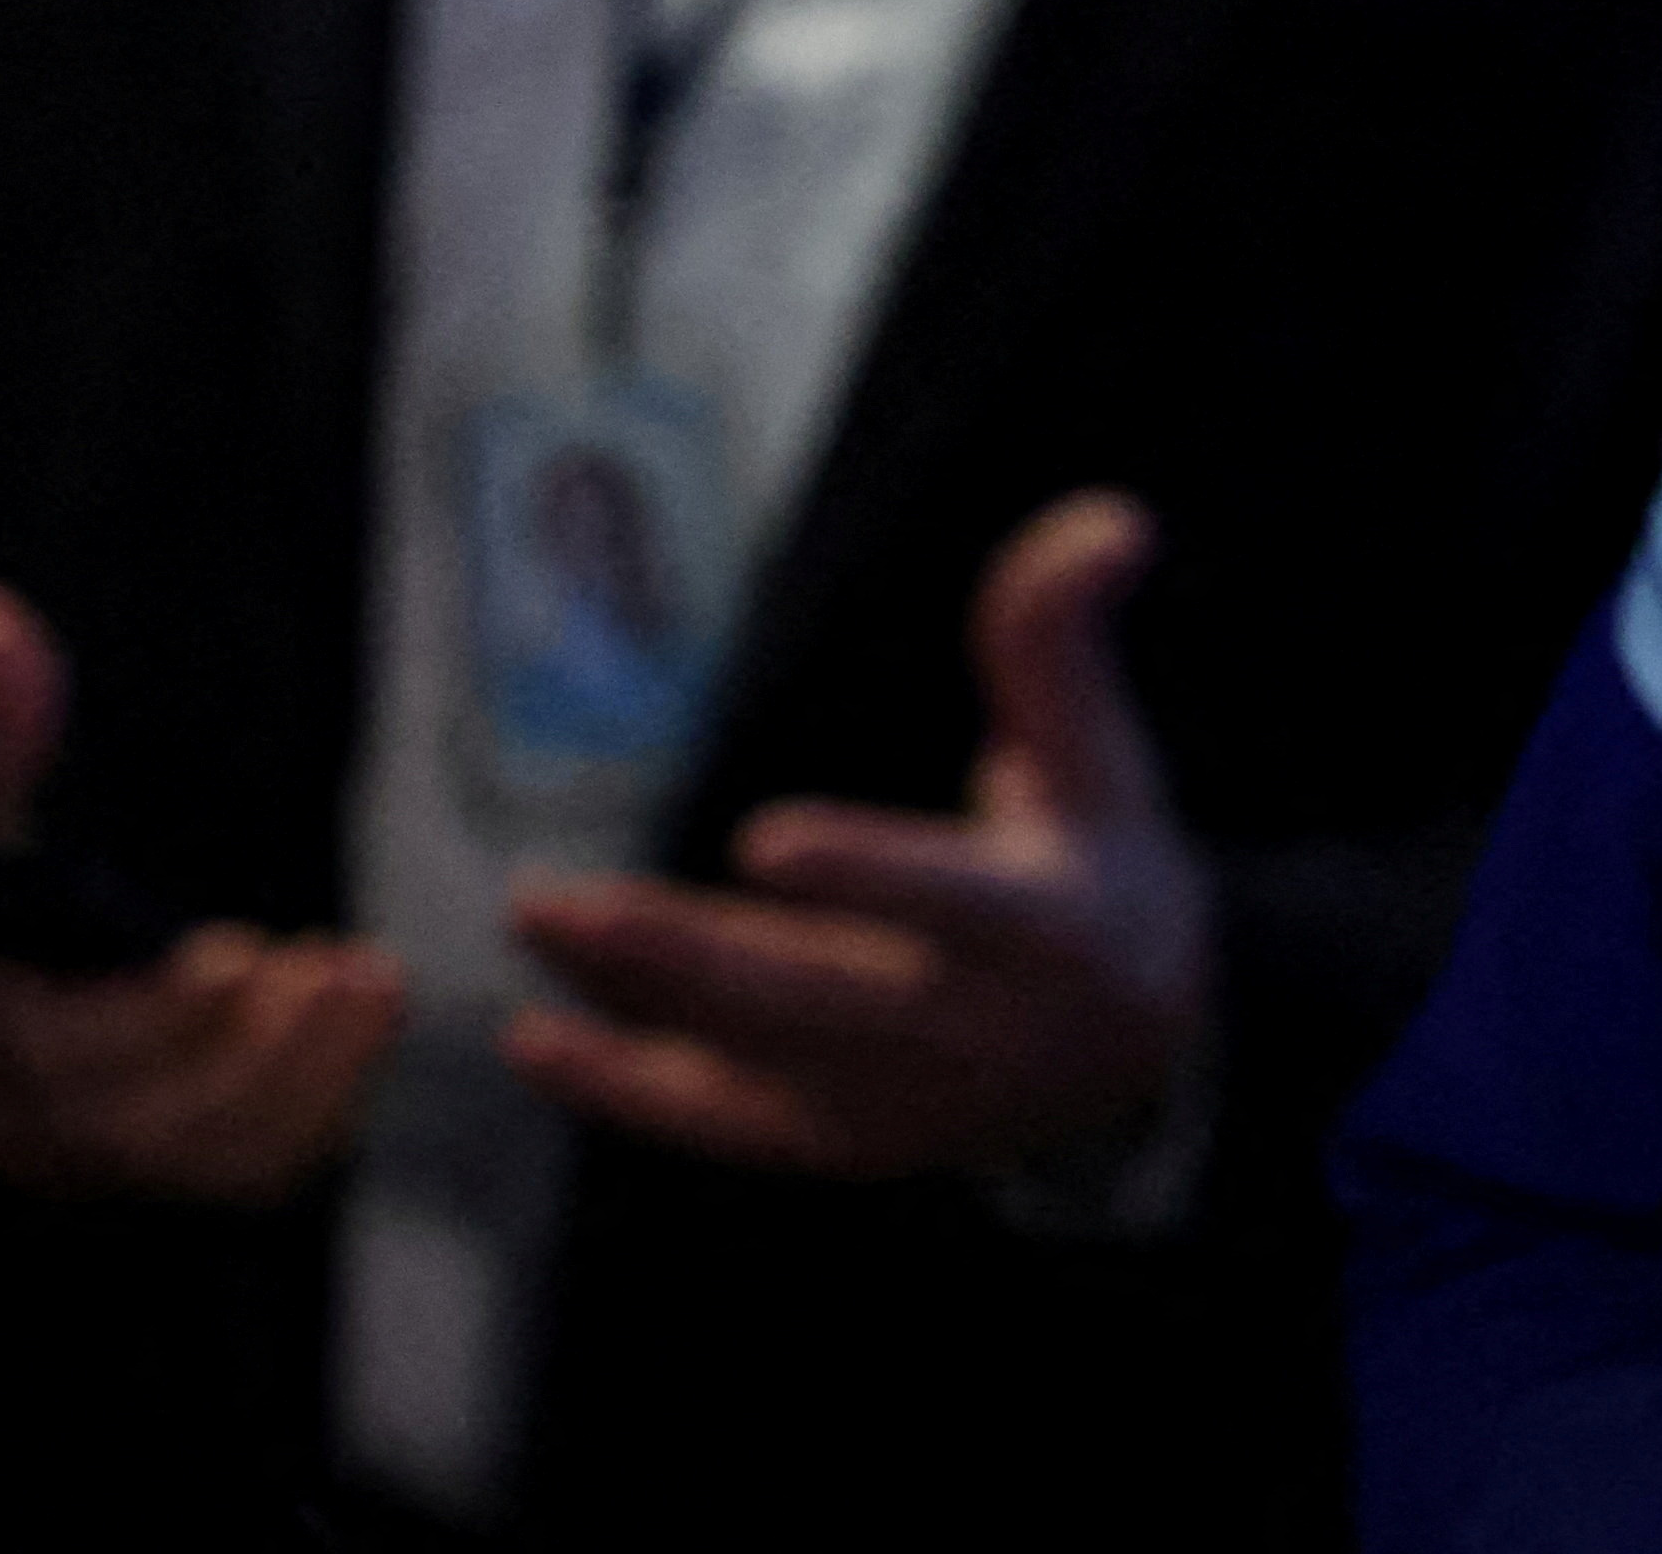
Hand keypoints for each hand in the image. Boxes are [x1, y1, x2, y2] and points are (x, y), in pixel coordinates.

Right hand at [0, 579, 403, 1200]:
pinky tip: (358, 1028)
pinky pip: (221, 1169)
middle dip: (251, 1056)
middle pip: (134, 1127)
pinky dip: (303, 1114)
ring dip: (296, 1084)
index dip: (145, 1020)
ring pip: (191, 1158)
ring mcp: (61, 1147)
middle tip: (345, 969)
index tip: (234, 954)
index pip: (40, 1054)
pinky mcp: (126, 1154)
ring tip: (370, 986)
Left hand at [505, 490, 1209, 1182]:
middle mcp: (969, 1034)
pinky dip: (624, 1087)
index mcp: (1050, 931)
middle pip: (809, 996)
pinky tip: (532, 1037)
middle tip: (553, 900)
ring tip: (532, 912)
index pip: (952, 904)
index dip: (864, 876)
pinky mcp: (836, 1144)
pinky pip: (717, 1120)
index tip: (762, 841)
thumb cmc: (1101, 869)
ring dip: (630, 992)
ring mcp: (895, 1103)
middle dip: (677, 952)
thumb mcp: (1102, 758)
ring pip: (747, 1051)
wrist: (1130, 1066)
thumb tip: (1111, 518)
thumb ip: (1063, 640)